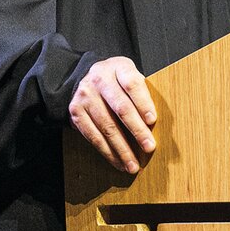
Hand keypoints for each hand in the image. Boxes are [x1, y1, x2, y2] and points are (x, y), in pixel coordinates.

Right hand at [69, 56, 155, 173]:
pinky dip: (107, 152)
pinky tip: (118, 161)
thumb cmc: (118, 80)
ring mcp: (85, 96)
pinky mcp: (76, 112)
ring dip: (122, 148)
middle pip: (121, 108)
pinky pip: (93, 136)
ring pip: (107, 126)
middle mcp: (99, 79)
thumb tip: (153, 125)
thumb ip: (142, 93)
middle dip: (137, 130)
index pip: (132, 84)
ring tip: (134, 164)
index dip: (143, 102)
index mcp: (119, 67)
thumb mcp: (130, 76)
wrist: (86, 77)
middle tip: (149, 147)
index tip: (152, 120)